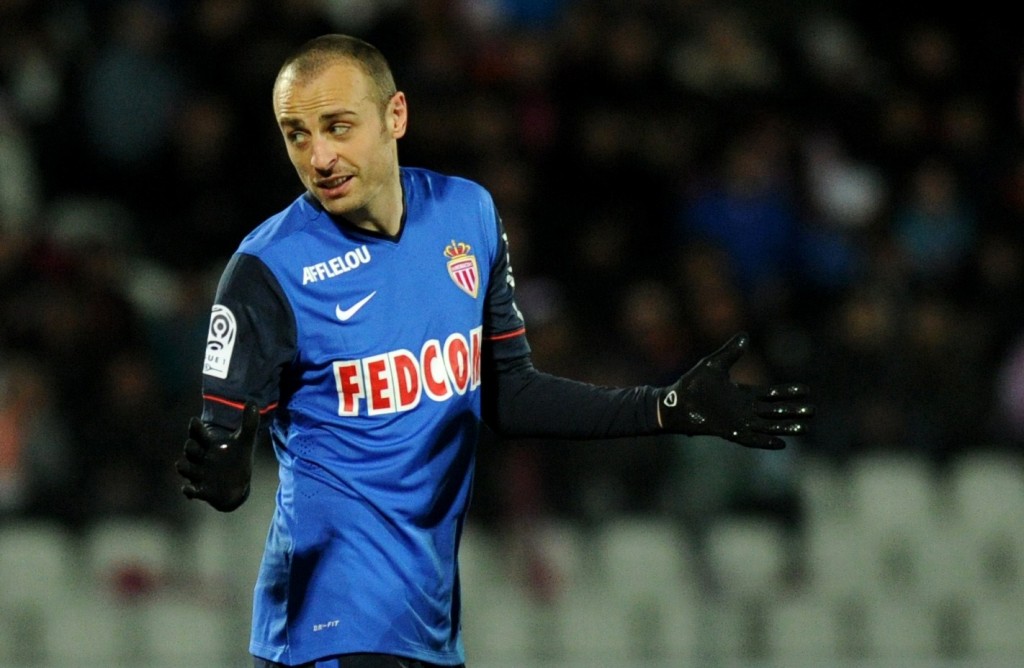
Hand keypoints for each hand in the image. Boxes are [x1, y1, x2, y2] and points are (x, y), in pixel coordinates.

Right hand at [175, 401, 259, 511]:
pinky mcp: (201, 490)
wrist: (237, 484)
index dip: (195, 427)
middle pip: (189, 448)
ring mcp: (198, 473)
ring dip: (184, 467)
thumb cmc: (236, 459)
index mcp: (208, 444)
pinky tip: (188, 489)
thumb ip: (249, 423)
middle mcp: (200, 457)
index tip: (195, 420)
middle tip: (193, 445)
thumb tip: (253, 401)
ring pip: (184, 467)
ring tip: (182, 464)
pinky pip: (190, 491)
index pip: (198, 433)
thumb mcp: (245, 441)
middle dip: (190, 447)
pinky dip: (188, 490)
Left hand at [657, 332, 812, 448]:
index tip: (806, 390)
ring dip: (785, 427)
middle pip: (775, 411)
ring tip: (805, 427)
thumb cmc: (692, 384)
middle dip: (793, 411)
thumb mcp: (714, 364)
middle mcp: (744, 410)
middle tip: (813, 410)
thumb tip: (745, 336)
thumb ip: (730, 352)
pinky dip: (765, 441)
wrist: (674, 402)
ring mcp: (738, 422)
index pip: (772, 394)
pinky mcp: (729, 432)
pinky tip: (781, 443)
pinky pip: (751, 439)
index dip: (788, 393)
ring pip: (768, 426)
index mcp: (743, 394)